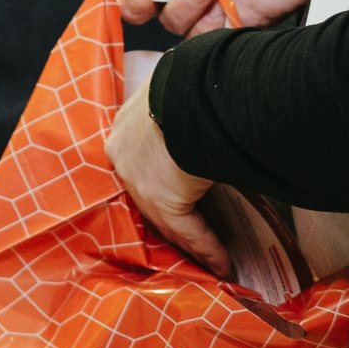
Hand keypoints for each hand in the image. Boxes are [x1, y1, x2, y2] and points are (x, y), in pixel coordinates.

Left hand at [107, 70, 228, 276]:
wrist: (192, 91)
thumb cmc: (192, 83)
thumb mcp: (180, 89)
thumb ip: (185, 107)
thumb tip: (215, 99)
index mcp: (127, 123)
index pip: (142, 158)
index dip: (161, 175)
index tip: (177, 187)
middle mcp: (125, 155)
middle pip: (149, 191)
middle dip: (173, 211)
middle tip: (197, 228)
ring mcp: (140, 180)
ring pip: (169, 218)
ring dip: (196, 238)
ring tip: (216, 255)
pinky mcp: (163, 202)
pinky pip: (188, 233)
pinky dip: (208, 249)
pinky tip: (223, 264)